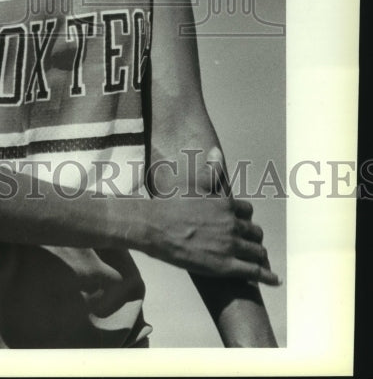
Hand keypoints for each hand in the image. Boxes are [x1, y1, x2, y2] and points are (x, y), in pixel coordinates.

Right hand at [140, 148, 279, 285]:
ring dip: (260, 256)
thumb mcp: (193, 185)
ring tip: (263, 262)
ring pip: (257, 251)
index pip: (248, 212)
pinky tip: (275, 280)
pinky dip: (268, 276)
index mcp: (226, 205)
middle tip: (251, 244)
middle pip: (255, 232)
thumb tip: (217, 150)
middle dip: (254, 238)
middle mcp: (232, 224)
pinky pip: (254, 271)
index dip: (246, 219)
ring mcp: (230, 246)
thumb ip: (210, 169)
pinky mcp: (226, 266)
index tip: (243, 224)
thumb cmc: (171, 206)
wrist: (155, 228)